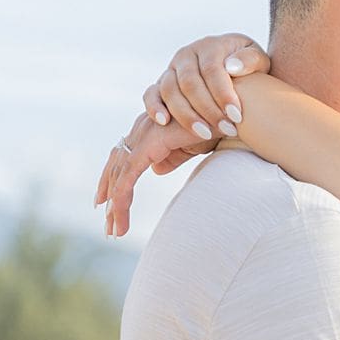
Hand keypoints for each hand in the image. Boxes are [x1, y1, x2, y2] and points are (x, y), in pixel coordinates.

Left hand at [93, 110, 213, 235]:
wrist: (230, 109)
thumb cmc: (216, 122)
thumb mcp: (190, 146)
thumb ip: (172, 157)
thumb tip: (157, 170)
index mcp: (150, 131)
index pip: (125, 159)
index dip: (113, 181)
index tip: (109, 206)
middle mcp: (142, 129)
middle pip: (116, 166)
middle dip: (108, 195)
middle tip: (108, 224)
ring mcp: (144, 134)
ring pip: (119, 174)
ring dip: (115, 204)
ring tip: (114, 230)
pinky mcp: (151, 143)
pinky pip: (129, 173)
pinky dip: (120, 194)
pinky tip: (117, 212)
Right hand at [143, 33, 270, 141]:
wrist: (234, 71)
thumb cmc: (249, 68)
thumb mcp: (258, 60)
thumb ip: (251, 61)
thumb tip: (232, 67)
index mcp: (210, 46)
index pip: (212, 69)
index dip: (223, 93)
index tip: (237, 115)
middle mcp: (187, 55)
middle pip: (190, 83)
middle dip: (208, 109)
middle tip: (227, 130)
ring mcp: (172, 69)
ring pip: (170, 90)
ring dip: (186, 115)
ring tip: (206, 134)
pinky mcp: (161, 84)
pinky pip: (150, 94)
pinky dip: (154, 107)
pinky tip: (163, 122)